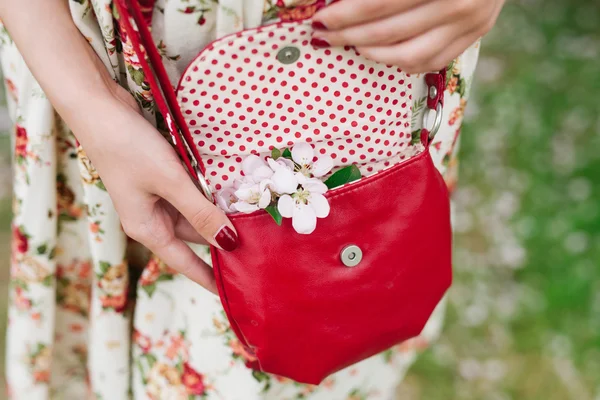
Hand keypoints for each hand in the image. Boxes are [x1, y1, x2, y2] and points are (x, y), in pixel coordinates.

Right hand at [77, 85, 237, 293]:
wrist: (100, 107)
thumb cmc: (128, 148)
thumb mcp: (170, 182)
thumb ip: (201, 213)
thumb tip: (228, 243)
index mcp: (148, 228)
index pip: (185, 262)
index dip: (209, 278)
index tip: (232, 292)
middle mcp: (153, 216)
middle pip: (195, 236)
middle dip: (223, 241)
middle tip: (259, 249)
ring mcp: (157, 195)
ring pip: (195, 212)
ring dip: (219, 214)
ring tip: (254, 222)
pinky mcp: (162, 175)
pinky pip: (191, 192)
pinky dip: (209, 194)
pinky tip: (232, 192)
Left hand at [311, 0, 504, 72]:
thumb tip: (338, 2)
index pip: (379, 2)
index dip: (345, 14)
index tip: (320, 18)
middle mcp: (458, 1)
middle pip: (389, 31)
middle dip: (348, 35)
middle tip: (324, 35)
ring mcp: (471, 20)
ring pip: (408, 55)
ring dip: (371, 53)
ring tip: (351, 44)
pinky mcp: (477, 32)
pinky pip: (431, 61)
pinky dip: (401, 62)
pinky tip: (381, 52)